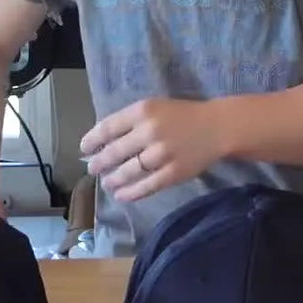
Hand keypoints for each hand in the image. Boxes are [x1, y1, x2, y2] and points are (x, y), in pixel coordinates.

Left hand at [80, 97, 231, 201]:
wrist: (218, 128)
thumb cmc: (182, 116)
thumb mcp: (154, 107)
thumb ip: (130, 121)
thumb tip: (101, 141)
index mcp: (143, 111)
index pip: (107, 128)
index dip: (92, 140)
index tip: (85, 149)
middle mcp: (149, 132)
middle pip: (114, 152)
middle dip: (99, 163)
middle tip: (92, 169)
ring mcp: (161, 154)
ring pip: (128, 172)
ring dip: (113, 180)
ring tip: (107, 183)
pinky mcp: (173, 173)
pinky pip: (146, 187)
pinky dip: (130, 193)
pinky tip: (121, 196)